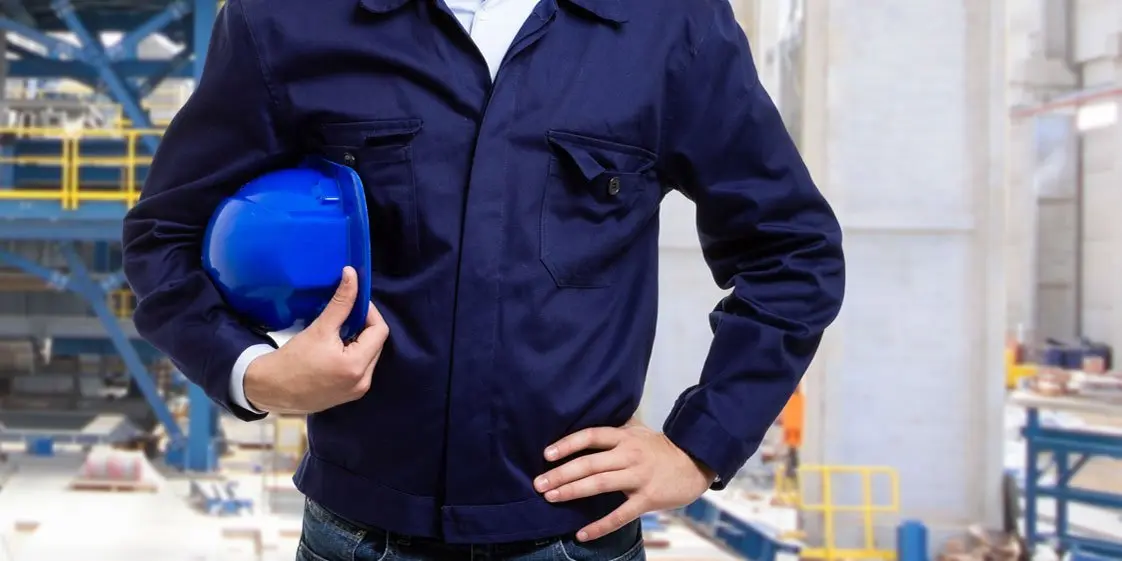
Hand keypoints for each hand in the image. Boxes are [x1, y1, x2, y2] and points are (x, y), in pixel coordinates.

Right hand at [244, 266, 388, 413]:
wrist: (271, 389)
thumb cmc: (292, 359)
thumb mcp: (319, 329)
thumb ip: (341, 302)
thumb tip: (353, 275)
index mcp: (356, 366)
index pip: (379, 331)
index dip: (369, 312)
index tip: (354, 303)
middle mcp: (363, 382)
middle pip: (377, 344)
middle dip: (365, 326)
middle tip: (345, 316)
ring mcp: (357, 390)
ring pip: (370, 356)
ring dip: (360, 340)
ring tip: (339, 332)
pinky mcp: (349, 394)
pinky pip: (361, 368)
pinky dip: (354, 354)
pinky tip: (337, 348)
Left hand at [535, 419, 715, 540]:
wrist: (695, 463)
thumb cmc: (661, 448)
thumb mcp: (639, 431)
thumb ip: (615, 428)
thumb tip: (587, 422)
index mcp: (625, 437)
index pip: (591, 436)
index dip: (568, 444)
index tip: (547, 454)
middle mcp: (630, 455)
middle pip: (590, 463)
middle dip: (561, 473)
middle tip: (539, 483)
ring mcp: (639, 477)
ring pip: (600, 485)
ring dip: (572, 492)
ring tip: (551, 498)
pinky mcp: (648, 499)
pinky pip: (620, 515)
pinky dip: (599, 526)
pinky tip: (582, 534)